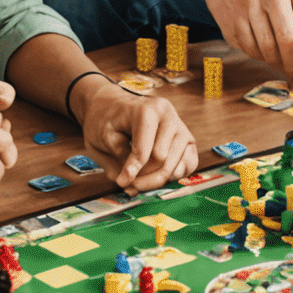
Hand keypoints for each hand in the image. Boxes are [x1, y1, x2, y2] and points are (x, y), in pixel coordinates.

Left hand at [76, 79, 198, 191]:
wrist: (115, 107)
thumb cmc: (108, 120)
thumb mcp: (104, 137)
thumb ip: (118, 160)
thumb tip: (129, 184)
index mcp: (148, 110)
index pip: (145, 150)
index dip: (132, 170)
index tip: (121, 182)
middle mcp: (169, 115)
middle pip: (162, 160)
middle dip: (144, 177)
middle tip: (127, 183)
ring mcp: (181, 127)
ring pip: (176, 166)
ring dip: (157, 180)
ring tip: (138, 181)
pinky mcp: (188, 139)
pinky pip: (189, 165)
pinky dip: (173, 176)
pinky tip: (155, 176)